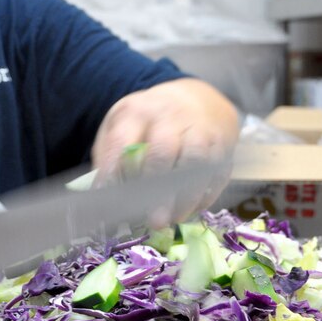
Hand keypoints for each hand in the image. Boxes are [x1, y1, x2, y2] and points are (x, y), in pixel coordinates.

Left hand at [91, 78, 239, 223]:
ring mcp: (199, 127)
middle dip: (158, 190)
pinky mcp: (221, 143)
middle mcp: (169, 116)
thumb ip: (110, 156)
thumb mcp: (123, 125)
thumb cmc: (150, 122)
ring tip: (174, 219)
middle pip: (164, 151)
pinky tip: (192, 211)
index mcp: (137, 112)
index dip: (112, 173)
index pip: (121, 143)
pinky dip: (206, 195)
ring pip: (196, 162)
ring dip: (186, 195)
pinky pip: (217, 171)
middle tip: (153, 221)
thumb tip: (100, 196)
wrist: (194, 99)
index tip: (104, 201)